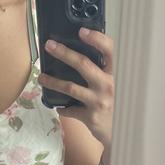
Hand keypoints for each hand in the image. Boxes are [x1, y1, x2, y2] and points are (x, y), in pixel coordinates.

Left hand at [38, 27, 114, 161]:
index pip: (109, 51)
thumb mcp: (116, 85)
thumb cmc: (116, 105)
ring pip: (70, 87)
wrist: (122, 133)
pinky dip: (62, 108)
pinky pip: (70, 110)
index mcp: (115, 74)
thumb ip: (104, 73)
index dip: (96, 39)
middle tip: (49, 45)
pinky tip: (57, 106)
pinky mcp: (91, 117)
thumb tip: (81, 58)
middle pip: (83, 64)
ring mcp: (99, 101)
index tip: (82, 31)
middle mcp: (108, 85)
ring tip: (42, 77)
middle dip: (64, 53)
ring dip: (53, 81)